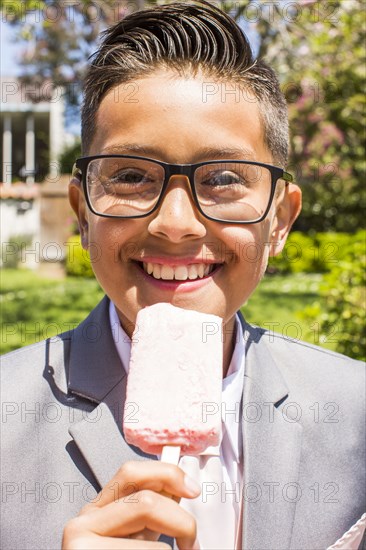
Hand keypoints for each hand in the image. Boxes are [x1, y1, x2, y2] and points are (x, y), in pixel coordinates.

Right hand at [62, 460, 200, 549]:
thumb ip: (152, 510)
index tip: (193, 490)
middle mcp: (84, 520)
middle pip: (147, 502)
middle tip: (192, 543)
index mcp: (99, 507)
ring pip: (154, 544)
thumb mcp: (137, 536)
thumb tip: (182, 486)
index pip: (131, 472)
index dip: (167, 474)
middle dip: (181, 522)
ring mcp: (80, 543)